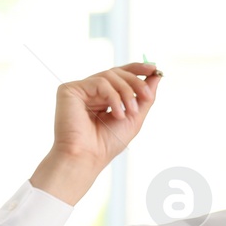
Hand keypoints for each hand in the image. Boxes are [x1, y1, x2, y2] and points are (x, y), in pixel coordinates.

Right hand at [29, 61, 162, 205]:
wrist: (87, 157)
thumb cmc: (107, 143)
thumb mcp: (134, 117)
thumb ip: (145, 97)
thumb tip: (156, 76)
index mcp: (102, 97)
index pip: (119, 75)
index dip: (137, 69)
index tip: (154, 69)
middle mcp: (90, 91)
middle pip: (116, 72)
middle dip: (136, 82)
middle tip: (147, 95)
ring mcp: (79, 90)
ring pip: (109, 75)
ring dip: (126, 92)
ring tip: (132, 112)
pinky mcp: (69, 90)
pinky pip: (99, 83)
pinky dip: (113, 97)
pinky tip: (117, 114)